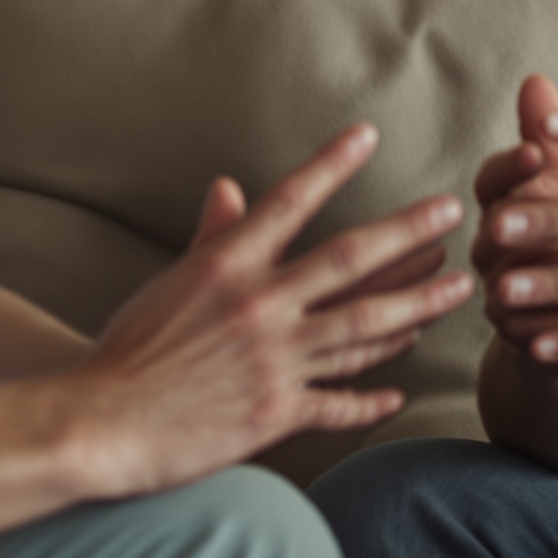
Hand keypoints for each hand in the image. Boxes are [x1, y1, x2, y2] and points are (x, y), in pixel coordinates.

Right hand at [73, 124, 473, 497]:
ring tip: (455, 288)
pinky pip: (340, 403)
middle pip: (349, 261)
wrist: (101, 423)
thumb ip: (211, 236)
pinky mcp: (275, 414)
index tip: (368, 134)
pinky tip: (400, 389)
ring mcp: (272, 362)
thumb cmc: (129, 349)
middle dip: (408, 234)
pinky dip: (372, 397)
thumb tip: (229, 187)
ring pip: (363, 329)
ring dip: (416, 306)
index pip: (289, 200)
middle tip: (452, 213)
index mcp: (227, 266)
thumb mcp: (168, 282)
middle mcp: (257, 307)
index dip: (331, 163)